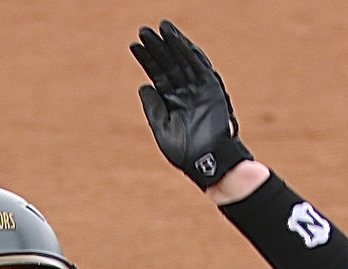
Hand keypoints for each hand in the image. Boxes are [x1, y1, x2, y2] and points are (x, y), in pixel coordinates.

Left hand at [130, 20, 252, 188]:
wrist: (207, 162)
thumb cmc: (185, 153)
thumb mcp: (163, 130)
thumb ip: (153, 109)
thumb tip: (143, 87)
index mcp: (172, 103)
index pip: (158, 76)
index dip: (147, 61)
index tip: (134, 46)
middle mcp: (185, 93)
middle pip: (169, 65)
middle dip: (157, 48)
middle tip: (144, 31)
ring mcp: (198, 90)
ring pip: (183, 62)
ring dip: (173, 44)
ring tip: (161, 28)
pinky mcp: (212, 89)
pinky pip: (200, 67)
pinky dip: (189, 53)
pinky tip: (178, 41)